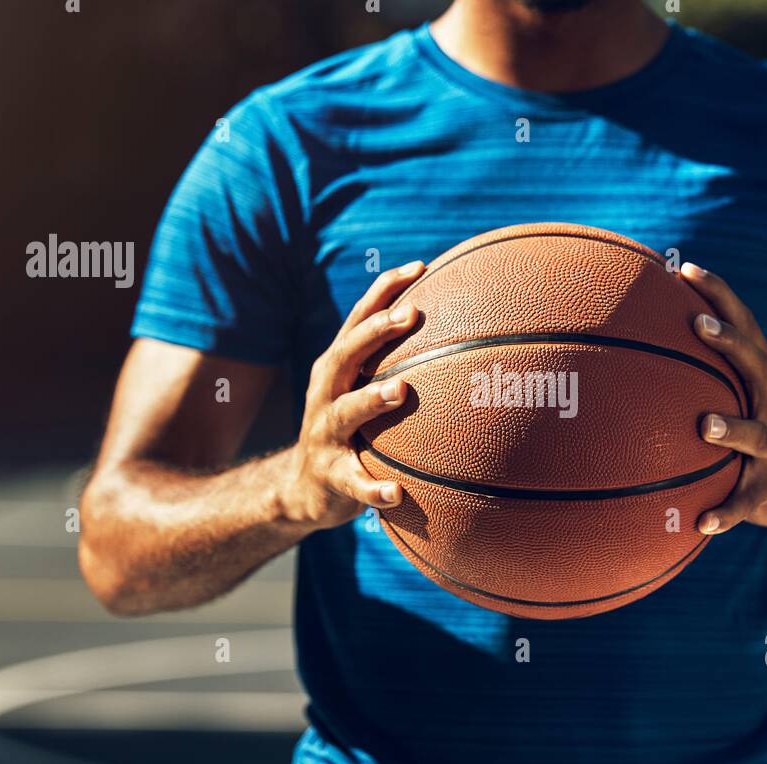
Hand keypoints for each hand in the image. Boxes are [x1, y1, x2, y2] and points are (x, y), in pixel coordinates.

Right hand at [278, 261, 424, 529]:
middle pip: (348, 353)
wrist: (303, 489)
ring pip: (346, 412)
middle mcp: (326, 393)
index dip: (385, 291)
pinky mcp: (331, 477)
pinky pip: (354, 483)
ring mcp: (325, 434)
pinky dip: (373, 488)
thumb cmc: (349, 430)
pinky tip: (396, 493)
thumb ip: (395, 365)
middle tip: (412, 315)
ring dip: (372, 398)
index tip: (419, 267)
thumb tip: (463, 336)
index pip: (359, 319)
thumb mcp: (362, 392)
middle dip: (377, 331)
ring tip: (401, 390)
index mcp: (337, 369)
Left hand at [681, 262, 766, 532]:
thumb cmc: (754, 428)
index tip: (686, 268)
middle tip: (697, 324)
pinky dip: (726, 512)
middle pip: (755, 366)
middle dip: (729, 343)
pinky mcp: (766, 492)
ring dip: (733, 429)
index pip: (745, 326)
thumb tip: (634, 330)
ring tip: (705, 425)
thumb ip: (700, 365)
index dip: (720, 295)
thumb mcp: (739, 393)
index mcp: (762, 377)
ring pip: (756, 436)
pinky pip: (744, 503)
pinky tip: (702, 522)